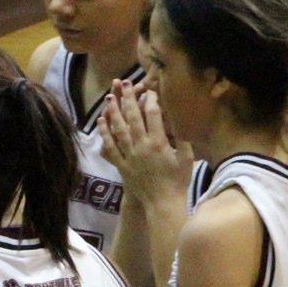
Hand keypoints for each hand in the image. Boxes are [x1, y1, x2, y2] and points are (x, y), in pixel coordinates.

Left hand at [100, 81, 191, 202]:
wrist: (162, 203)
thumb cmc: (178, 181)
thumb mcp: (186, 158)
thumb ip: (183, 137)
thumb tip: (181, 119)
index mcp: (159, 143)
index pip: (153, 115)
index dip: (151, 99)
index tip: (149, 89)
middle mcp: (142, 146)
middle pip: (133, 117)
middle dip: (129, 98)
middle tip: (125, 83)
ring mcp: (129, 156)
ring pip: (119, 129)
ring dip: (114, 111)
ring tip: (110, 97)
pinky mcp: (121, 165)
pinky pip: (110, 147)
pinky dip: (104, 133)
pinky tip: (101, 121)